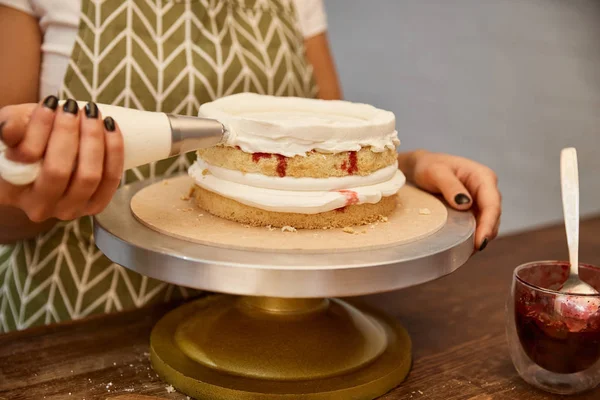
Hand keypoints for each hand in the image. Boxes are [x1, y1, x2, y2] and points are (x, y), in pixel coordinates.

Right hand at [0, 96, 123, 221]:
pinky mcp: (96, 205)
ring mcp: (71, 209)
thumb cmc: (26, 142)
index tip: (51, 102)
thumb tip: (9, 129)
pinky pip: (111, 179)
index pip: (29, 158)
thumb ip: (10, 127)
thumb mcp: (13, 130)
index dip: (41, 127)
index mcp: (11, 191)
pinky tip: (110, 127)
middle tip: (73, 107)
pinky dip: (114, 151)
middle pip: (60, 170)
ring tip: (92, 113)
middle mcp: (41, 207)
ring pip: (89, 176)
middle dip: (70, 132)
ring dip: (94, 139)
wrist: (51, 158)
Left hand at [399, 150, 501, 250]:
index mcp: (483, 177)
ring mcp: (481, 200)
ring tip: (466, 252)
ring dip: (480, 237)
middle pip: (493, 217)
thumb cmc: (428, 166)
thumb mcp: (436, 172)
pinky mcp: (473, 209)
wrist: (421, 167)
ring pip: (488, 223)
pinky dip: (473, 235)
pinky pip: (478, 225)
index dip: (488, 225)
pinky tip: (463, 246)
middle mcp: (486, 189)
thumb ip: (450, 186)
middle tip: (471, 251)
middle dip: (485, 234)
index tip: (480, 242)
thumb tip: (466, 204)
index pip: (492, 204)